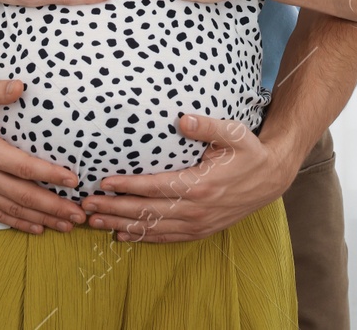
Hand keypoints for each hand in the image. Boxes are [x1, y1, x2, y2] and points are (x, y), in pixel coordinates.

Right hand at [0, 76, 87, 233]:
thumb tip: (21, 86)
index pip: (23, 167)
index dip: (50, 175)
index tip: (73, 180)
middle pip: (22, 196)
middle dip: (53, 207)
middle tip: (78, 215)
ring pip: (12, 209)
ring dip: (40, 219)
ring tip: (65, 225)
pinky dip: (17, 222)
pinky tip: (37, 228)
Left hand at [80, 114, 293, 242]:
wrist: (271, 178)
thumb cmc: (249, 151)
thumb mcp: (234, 133)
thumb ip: (206, 126)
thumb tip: (181, 119)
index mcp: (199, 184)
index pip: (154, 187)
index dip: (126, 186)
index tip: (102, 183)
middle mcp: (195, 209)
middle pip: (145, 211)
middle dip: (113, 209)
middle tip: (85, 206)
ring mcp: (197, 223)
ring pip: (151, 228)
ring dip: (120, 225)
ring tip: (93, 222)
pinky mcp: (200, 230)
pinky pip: (166, 238)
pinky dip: (142, 238)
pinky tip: (122, 236)